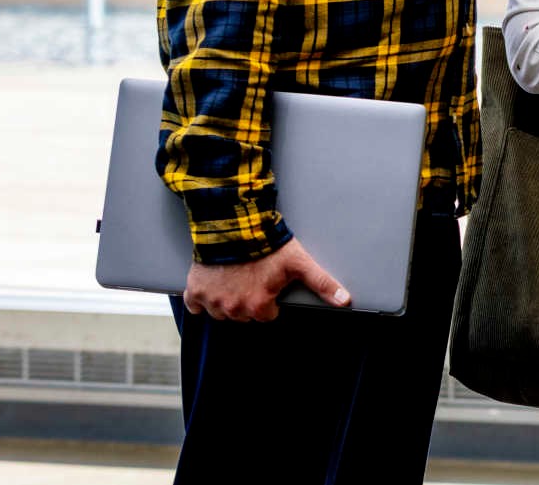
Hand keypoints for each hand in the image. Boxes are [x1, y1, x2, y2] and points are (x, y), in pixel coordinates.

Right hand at [182, 237, 348, 321]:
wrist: (234, 224)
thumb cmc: (267, 244)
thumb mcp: (300, 262)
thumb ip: (322, 283)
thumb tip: (345, 301)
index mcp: (258, 306)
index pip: (266, 315)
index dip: (269, 299)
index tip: (269, 283)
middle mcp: (233, 309)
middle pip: (243, 314)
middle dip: (248, 300)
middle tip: (253, 276)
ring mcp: (212, 301)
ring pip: (221, 312)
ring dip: (227, 300)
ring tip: (236, 276)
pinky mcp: (194, 291)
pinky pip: (195, 306)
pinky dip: (202, 298)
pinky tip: (214, 284)